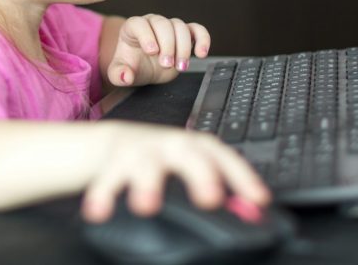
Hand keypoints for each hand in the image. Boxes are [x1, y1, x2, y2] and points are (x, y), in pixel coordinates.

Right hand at [81, 122, 270, 221]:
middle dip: (200, 174)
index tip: (258, 199)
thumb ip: (221, 189)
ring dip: (147, 183)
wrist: (117, 144)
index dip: (242, 176)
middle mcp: (171, 146)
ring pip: (145, 162)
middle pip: (188, 153)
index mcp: (196, 147)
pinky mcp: (112, 162)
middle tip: (209, 198)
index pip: (224, 156)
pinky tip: (99, 212)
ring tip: (145, 206)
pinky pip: (106, 178)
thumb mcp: (193, 171)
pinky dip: (102, 194)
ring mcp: (141, 151)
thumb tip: (253, 212)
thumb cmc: (165, 162)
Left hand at [107, 14, 209, 86]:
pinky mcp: (185, 34)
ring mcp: (170, 27)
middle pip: (163, 24)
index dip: (146, 36)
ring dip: (183, 47)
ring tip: (180, 67)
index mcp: (133, 28)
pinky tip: (201, 53)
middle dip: (167, 45)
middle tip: (166, 65)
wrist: (146, 68)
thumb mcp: (119, 72)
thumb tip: (126, 76)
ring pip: (180, 27)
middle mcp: (152, 23)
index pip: (139, 24)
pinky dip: (203, 39)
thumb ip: (118, 74)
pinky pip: (197, 30)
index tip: (152, 52)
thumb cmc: (132, 66)